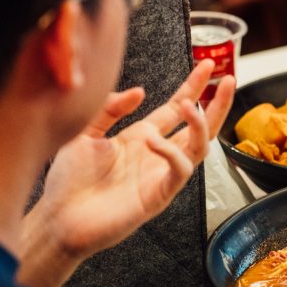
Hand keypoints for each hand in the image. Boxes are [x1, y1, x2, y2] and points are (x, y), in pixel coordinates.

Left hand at [30, 60, 233, 261]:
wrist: (58, 220)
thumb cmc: (68, 182)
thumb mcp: (83, 132)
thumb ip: (109, 108)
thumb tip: (140, 91)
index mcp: (142, 137)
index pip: (176, 109)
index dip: (193, 87)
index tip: (206, 66)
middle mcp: (157, 154)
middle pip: (200, 126)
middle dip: (217, 103)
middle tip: (229, 80)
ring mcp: (160, 175)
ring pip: (199, 147)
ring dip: (200, 124)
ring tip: (189, 105)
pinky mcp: (158, 195)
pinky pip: (179, 170)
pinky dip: (171, 152)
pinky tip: (153, 140)